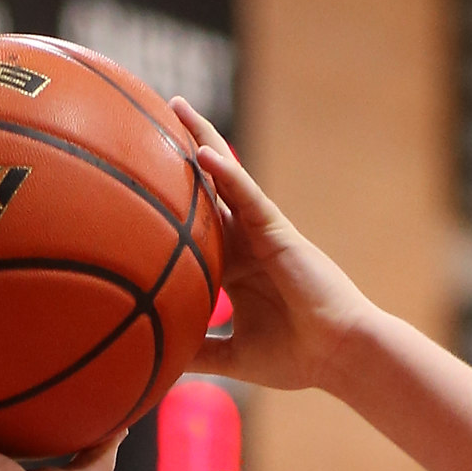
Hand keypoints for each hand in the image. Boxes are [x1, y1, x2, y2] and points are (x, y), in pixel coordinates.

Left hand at [170, 101, 373, 394]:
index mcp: (233, 269)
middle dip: (181, 154)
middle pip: (205, 191)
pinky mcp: (277, 230)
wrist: (337, 354)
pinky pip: (248, 195)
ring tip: (174, 105)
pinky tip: (202, 151)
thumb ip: (199, 353)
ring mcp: (260, 232)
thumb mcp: (235, 356)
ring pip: (225, 177)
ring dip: (201, 139)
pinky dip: (227, 173)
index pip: (194, 229)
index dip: (169, 205)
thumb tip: (158, 365)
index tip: (134, 185)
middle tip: (145, 119)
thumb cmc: (296, 357)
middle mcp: (244, 244)